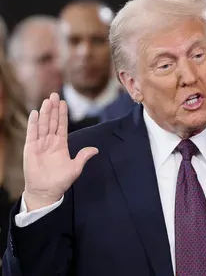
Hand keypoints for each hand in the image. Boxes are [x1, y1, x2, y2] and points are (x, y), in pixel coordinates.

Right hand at [23, 93, 98, 210]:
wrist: (46, 191)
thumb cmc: (60, 181)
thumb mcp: (75, 167)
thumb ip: (83, 156)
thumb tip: (96, 149)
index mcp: (61, 144)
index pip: (62, 126)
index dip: (62, 114)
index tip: (63, 102)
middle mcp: (50, 142)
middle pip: (52, 122)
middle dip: (54, 109)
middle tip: (55, 95)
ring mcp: (40, 144)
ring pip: (43, 125)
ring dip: (45, 113)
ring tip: (47, 100)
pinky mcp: (30, 149)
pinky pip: (32, 134)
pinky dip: (33, 123)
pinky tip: (35, 113)